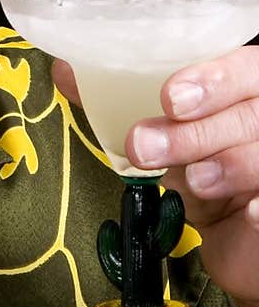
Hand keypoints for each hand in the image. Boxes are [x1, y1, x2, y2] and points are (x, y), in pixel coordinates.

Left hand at [52, 47, 258, 306]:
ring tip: (192, 180)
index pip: (244, 68)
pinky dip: (258, 207)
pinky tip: (246, 211)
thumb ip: (120, 101)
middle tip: (143, 146)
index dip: (213, 78)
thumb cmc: (203, 171)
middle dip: (194, 131)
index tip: (170, 97)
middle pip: (251, 113)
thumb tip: (66, 71)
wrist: (234, 238)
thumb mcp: (165, 133)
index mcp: (247, 89)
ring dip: (221, 165)